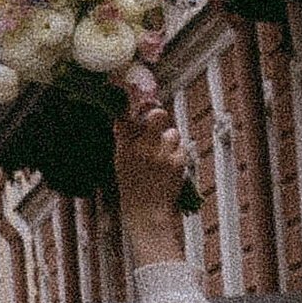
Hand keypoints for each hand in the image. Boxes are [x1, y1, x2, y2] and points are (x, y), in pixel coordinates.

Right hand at [114, 77, 193, 259]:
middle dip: (159, 115)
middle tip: (157, 121)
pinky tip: (169, 169)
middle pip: (158, 115)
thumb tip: (131, 117)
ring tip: (162, 158)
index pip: (124, 116)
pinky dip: (176, 155)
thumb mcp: (121, 164)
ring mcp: (161, 155)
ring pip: (172, 132)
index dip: (128, 100)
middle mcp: (142, 148)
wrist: (147, 215)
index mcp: (123, 148)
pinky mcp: (178, 161)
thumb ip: (127, 140)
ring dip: (169, 141)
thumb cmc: (133, 189)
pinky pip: (180, 148)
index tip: (125, 87)